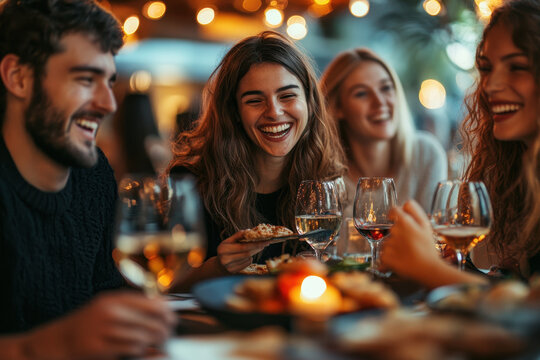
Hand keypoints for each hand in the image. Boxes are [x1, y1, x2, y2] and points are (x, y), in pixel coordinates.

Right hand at [23, 291, 176, 359]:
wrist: (57, 341)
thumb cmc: (87, 324)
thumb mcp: (107, 306)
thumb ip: (132, 305)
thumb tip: (162, 305)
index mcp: (114, 299)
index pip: (152, 302)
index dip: (166, 312)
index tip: (172, 318)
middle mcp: (110, 312)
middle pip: (151, 321)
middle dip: (164, 330)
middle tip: (166, 334)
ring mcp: (104, 331)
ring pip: (144, 337)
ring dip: (153, 342)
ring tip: (156, 343)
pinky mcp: (100, 349)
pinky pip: (131, 350)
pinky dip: (140, 351)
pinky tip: (140, 350)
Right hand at [217, 231, 267, 272]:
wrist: (219, 265)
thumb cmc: (226, 250)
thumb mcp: (228, 241)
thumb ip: (238, 235)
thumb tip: (249, 231)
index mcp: (223, 248)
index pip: (243, 246)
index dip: (255, 243)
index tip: (264, 240)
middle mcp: (225, 258)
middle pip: (247, 253)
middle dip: (257, 247)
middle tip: (265, 243)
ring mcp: (229, 266)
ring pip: (248, 258)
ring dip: (254, 252)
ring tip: (257, 247)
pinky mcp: (233, 272)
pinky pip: (246, 264)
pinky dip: (249, 259)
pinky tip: (248, 256)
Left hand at [381, 200, 441, 280]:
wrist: (429, 269)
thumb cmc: (428, 248)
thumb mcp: (426, 225)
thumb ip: (414, 211)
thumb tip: (404, 203)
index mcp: (405, 221)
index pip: (394, 209)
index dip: (394, 213)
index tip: (395, 218)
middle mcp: (395, 231)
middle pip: (392, 229)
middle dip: (398, 235)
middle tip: (409, 243)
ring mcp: (390, 244)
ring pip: (387, 242)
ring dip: (394, 247)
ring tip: (406, 254)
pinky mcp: (385, 257)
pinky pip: (383, 255)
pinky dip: (389, 259)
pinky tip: (400, 261)